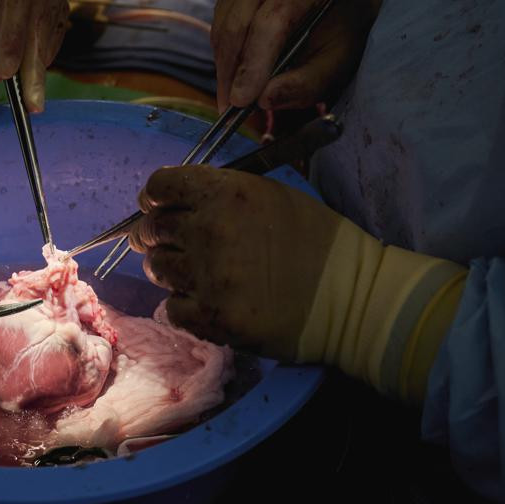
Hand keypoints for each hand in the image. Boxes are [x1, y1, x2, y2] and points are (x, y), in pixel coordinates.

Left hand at [0, 0, 68, 111]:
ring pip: (48, 32)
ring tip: (2, 88)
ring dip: (30, 68)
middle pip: (39, 14)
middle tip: (23, 100)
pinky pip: (52, 40)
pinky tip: (16, 80)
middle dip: (28, 61)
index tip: (3, 71)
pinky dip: (35, 64)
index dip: (12, 33)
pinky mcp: (56, 5)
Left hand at [127, 165, 466, 406]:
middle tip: (178, 244)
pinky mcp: (211, 317)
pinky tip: (211, 300)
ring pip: (156, 268)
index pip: (159, 186)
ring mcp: (208, 276)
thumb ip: (217, 194)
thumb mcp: (270, 195)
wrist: (353, 298)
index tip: (160, 207)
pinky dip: (185, 305)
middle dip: (158, 235)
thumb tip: (163, 206)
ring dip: (171, 270)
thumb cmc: (317, 241)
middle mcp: (210, 230)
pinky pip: (171, 308)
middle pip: (151, 229)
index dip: (155, 198)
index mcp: (226, 193)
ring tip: (201, 273)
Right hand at [212, 0, 381, 111]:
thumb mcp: (337, 62)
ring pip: (222, 25)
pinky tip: (236, 69)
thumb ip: (305, 84)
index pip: (270, 22)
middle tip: (229, 108)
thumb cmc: (341, 30)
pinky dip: (223, 52)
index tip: (240, 101)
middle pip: (238, 23)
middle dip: (231, 71)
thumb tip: (263, 100)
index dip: (253, 64)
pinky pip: (218, 23)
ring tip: (233, 93)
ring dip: (224, 65)